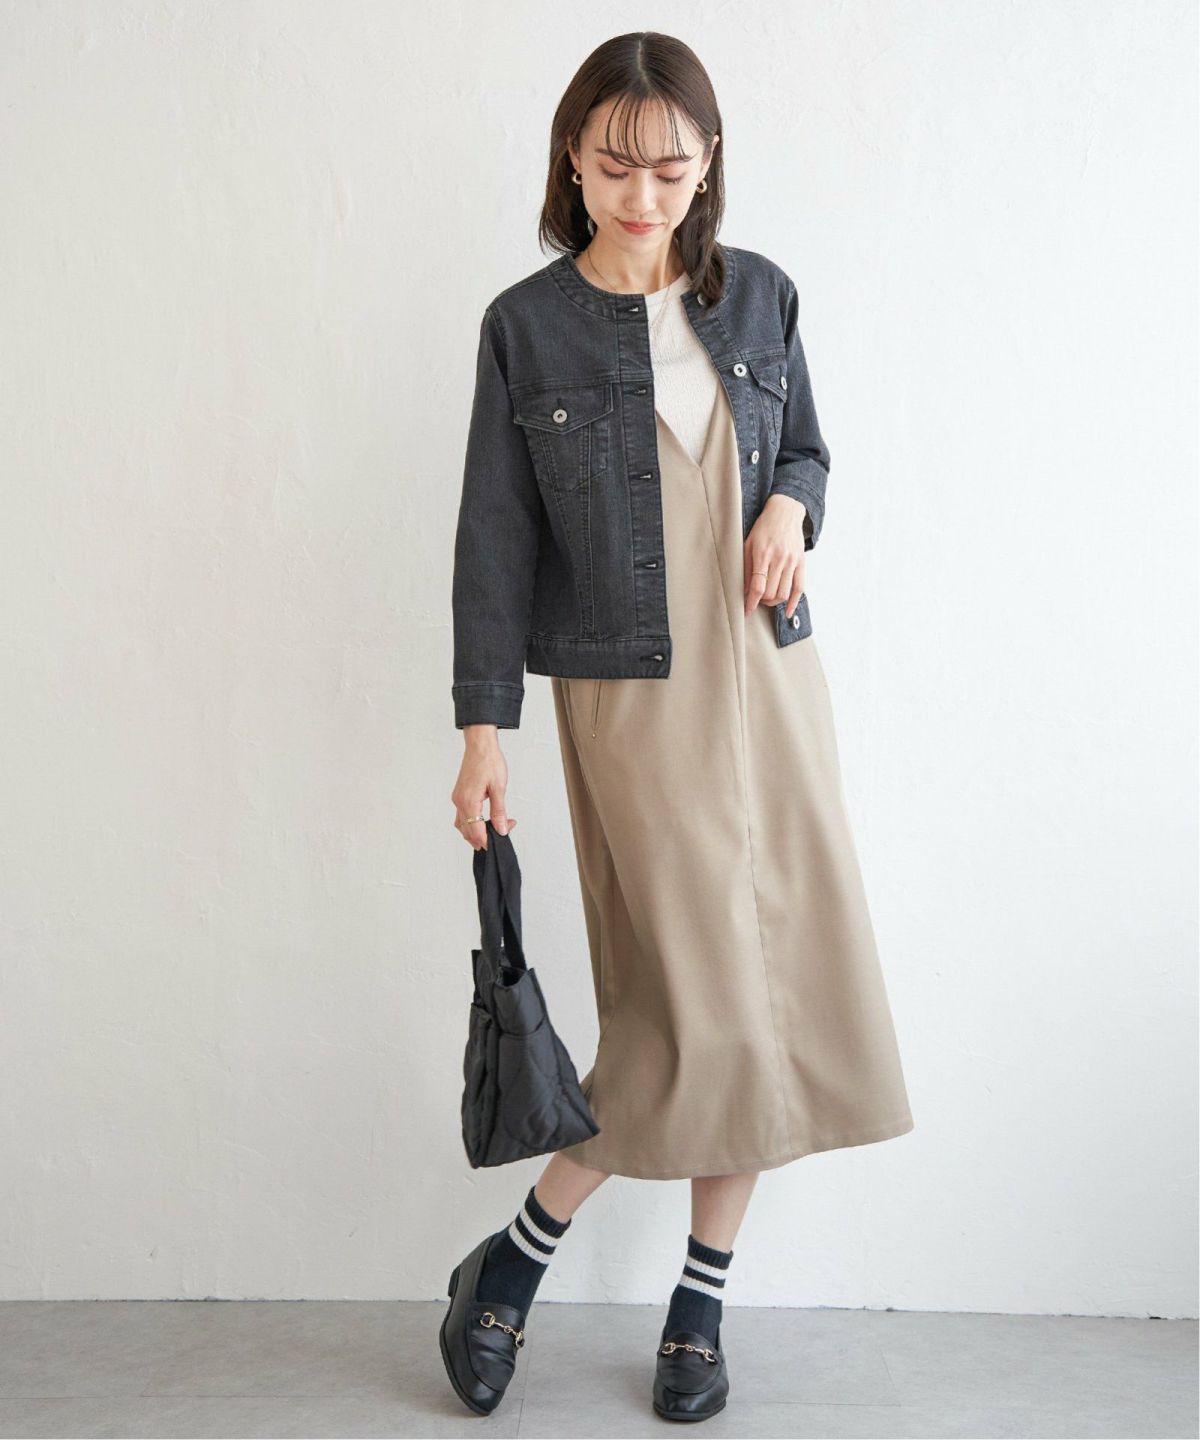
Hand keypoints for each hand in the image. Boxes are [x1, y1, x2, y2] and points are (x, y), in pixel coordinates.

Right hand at [452, 726, 517, 849]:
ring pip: (463, 825)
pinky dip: (471, 822)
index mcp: (468, 802)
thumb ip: (499, 812)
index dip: (488, 841)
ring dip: (476, 832)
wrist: (480, 745)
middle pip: (468, 831)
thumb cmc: (489, 761)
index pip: (476, 832)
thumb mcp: (499, 788)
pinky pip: (462, 815)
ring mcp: (457, 798)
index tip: (502, 840)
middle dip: (484, 837)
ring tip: (493, 830)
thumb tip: (502, 829)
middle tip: (504, 831)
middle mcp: (459, 802)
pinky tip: (482, 820)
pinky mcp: (459, 794)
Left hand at [743, 494, 807, 617]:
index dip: (751, 603)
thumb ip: (746, 568)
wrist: (785, 513)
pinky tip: (788, 612)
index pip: (757, 586)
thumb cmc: (763, 529)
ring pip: (784, 593)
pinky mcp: (801, 562)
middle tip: (756, 600)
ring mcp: (792, 561)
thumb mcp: (748, 544)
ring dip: (774, 602)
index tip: (747, 611)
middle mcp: (779, 559)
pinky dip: (794, 603)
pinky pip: (800, 588)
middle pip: (770, 593)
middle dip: (761, 602)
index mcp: (762, 554)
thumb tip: (744, 591)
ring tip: (767, 599)